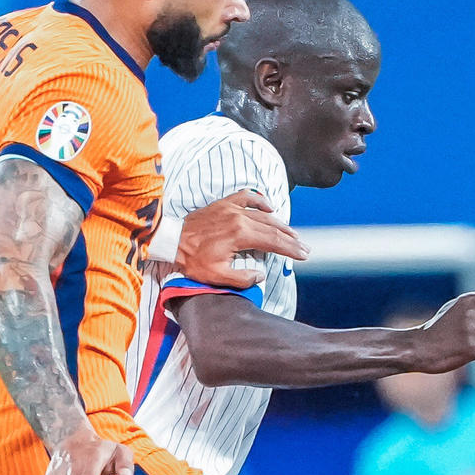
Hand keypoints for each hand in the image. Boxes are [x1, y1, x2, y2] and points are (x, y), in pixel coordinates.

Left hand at [175, 191, 306, 288]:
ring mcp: (232, 208)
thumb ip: (242, 278)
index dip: (291, 250)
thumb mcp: (216, 276)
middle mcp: (240, 218)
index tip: (304, 255)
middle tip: (304, 247)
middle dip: (291, 239)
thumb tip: (261, 275)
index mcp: (240, 235)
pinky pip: (246, 197)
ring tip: (292, 233)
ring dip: (280, 223)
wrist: (170, 240)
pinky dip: (260, 200)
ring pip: (264, 214)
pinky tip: (269, 206)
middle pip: (273, 228)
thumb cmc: (191, 260)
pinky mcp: (223, 204)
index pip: (274, 242)